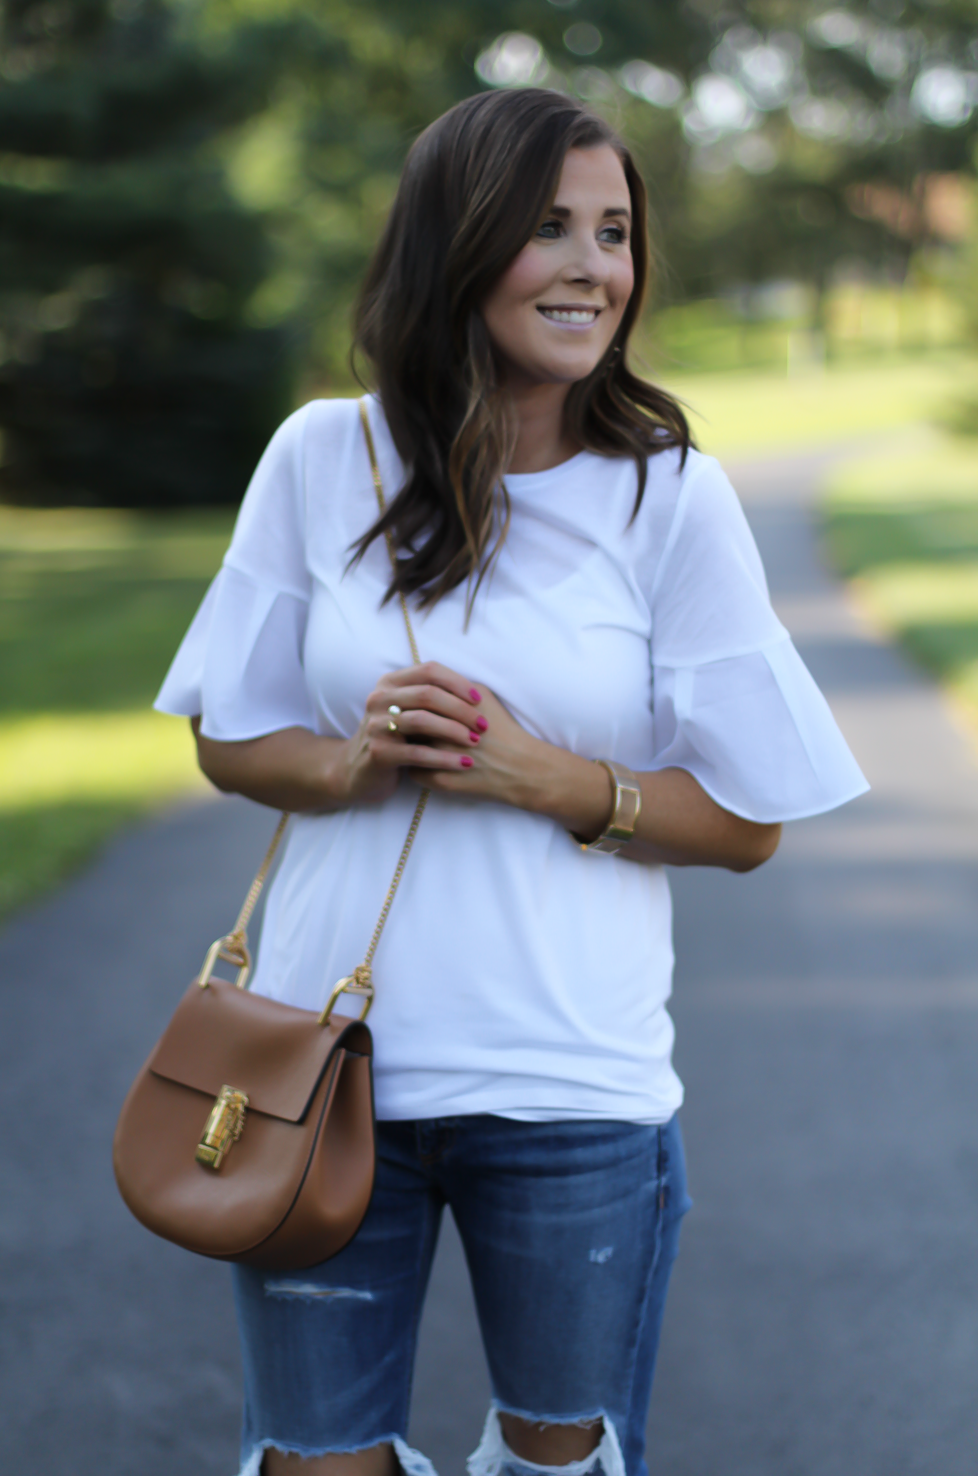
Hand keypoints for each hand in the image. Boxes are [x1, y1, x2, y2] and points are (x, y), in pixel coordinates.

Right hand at [340, 661, 486, 802]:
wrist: (358, 772)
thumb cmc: (395, 738)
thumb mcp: (407, 710)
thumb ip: (429, 696)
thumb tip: (473, 691)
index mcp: (389, 682)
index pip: (429, 670)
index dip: (457, 683)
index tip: (479, 699)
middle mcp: (379, 698)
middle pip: (428, 694)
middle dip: (461, 709)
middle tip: (483, 724)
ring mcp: (376, 725)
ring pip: (423, 721)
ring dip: (454, 731)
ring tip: (475, 741)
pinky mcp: (378, 753)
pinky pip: (418, 753)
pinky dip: (445, 758)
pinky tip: (464, 764)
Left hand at [405, 684, 562, 812]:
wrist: (521, 766)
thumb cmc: (503, 728)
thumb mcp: (482, 695)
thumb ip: (453, 686)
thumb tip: (427, 684)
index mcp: (446, 708)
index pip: (414, 702)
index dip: (412, 704)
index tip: (414, 707)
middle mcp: (438, 731)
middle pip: (405, 724)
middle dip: (405, 725)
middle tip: (409, 726)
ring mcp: (436, 757)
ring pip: (406, 749)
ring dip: (407, 747)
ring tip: (413, 744)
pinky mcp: (438, 780)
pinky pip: (414, 772)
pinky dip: (416, 768)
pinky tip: (424, 764)